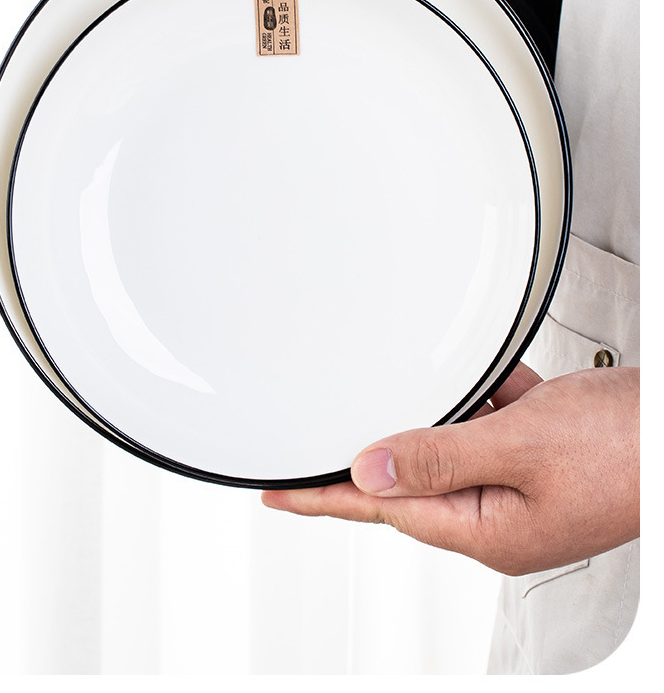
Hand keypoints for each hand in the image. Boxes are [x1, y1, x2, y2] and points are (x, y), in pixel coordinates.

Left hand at [262, 363, 638, 575]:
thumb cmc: (627, 447)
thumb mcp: (522, 446)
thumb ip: (440, 456)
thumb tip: (368, 471)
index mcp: (489, 528)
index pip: (384, 508)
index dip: (324, 496)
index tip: (275, 492)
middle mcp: (502, 512)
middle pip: (415, 479)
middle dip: (370, 453)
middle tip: (313, 440)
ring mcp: (526, 482)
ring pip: (455, 443)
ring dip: (434, 414)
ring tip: (396, 392)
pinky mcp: (546, 451)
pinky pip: (495, 422)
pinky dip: (484, 396)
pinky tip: (483, 374)